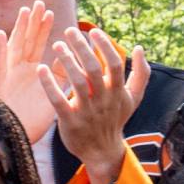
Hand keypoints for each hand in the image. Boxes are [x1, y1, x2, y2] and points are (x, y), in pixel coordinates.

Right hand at [0, 1, 58, 143]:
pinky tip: (2, 34)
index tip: (49, 12)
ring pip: (14, 47)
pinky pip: (0, 64)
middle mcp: (17, 71)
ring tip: (25, 11)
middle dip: (32, 23)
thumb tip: (66, 60)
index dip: (42, 28)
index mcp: (29, 72)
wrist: (15, 139)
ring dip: (19, 30)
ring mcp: (8, 76)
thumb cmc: (32, 120)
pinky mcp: (1, 84)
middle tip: (38, 3)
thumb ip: (59, 76)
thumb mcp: (52, 94)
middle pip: (25, 41)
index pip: (37, 45)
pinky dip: (1, 49)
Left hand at [39, 26, 149, 183]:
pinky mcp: (70, 122)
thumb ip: (141, 74)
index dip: (105, 46)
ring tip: (57, 45)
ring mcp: (87, 112)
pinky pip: (58, 101)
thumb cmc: (115, 119)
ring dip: (67, 61)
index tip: (93, 31)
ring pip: (78, 83)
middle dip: (82, 48)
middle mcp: (104, 100)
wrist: (102, 152)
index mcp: (118, 92)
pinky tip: (41, 69)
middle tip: (69, 31)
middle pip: (95, 69)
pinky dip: (50, 85)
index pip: (115, 64)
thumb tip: (140, 48)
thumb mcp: (133, 99)